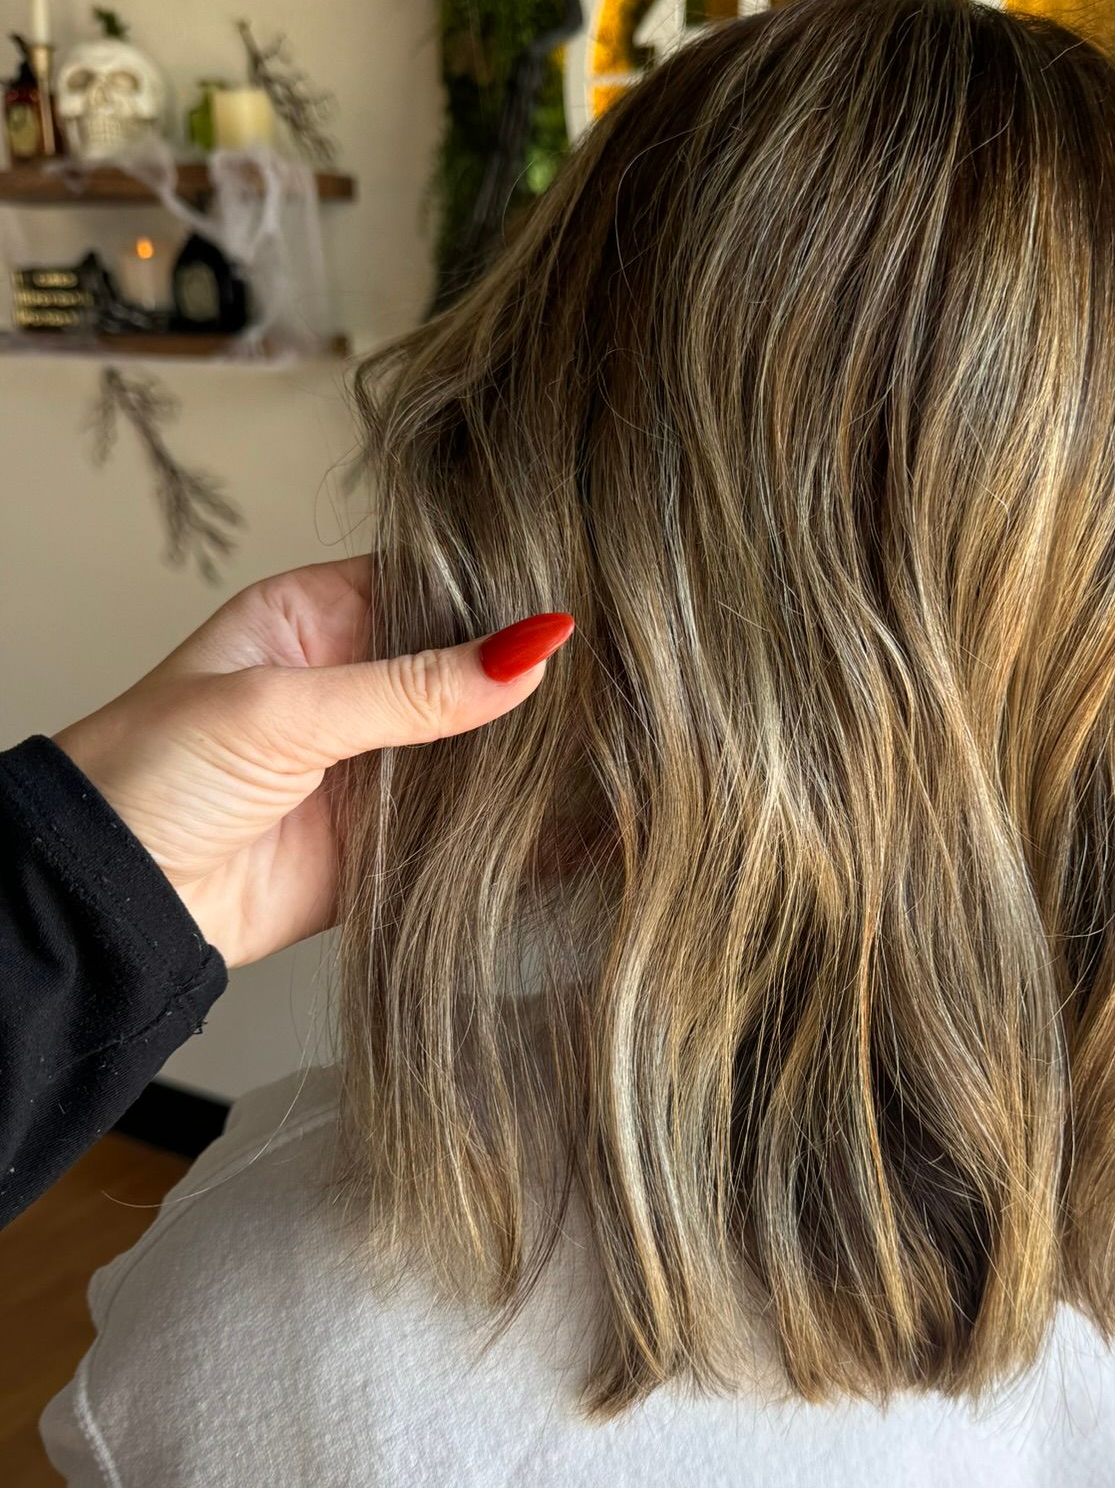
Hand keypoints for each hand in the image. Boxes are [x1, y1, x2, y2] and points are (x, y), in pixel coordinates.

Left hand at [51, 558, 572, 968]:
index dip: (500, 593)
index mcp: (316, 619)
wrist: (114, 902)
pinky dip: (531, 841)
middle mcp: (353, 689)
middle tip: (623, 678)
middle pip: (468, 674)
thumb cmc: (153, 773)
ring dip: (540, 760)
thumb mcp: (284, 708)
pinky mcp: (389, 851)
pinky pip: (474, 840)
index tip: (580, 603)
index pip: (431, 585)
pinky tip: (597, 827)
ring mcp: (375, 772)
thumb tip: (528, 652)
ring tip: (627, 744)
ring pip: (480, 756)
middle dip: (534, 682)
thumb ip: (413, 689)